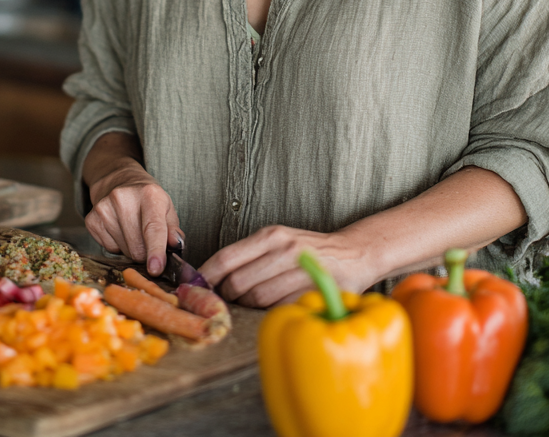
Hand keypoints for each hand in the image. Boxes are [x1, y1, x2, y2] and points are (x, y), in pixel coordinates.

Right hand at [83, 134, 182, 275]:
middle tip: (146, 239)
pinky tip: (119, 230)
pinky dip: (117, 246)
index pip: (153, 227)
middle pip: (137, 247)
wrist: (119, 181)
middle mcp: (123, 198)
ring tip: (132, 230)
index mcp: (149, 194)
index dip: (155, 250)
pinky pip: (108, 249)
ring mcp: (104, 208)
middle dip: (145, 252)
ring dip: (131, 249)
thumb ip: (173, 229)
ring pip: (123, 251)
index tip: (155, 269)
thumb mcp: (167, 208)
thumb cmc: (148, 199)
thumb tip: (176, 245)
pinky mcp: (91, 219)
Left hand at [198, 225, 378, 307]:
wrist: (353, 254)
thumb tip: (213, 277)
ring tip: (248, 305)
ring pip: (256, 298)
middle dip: (227, 297)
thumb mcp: (279, 241)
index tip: (195, 287)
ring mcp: (298, 270)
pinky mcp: (311, 289)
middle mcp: (283, 249)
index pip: (226, 258)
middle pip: (238, 283)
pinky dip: (268, 313)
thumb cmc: (310, 250)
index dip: (206, 277)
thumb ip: (249, 256)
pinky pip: (278, 308)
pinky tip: (270, 308)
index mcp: (270, 235)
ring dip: (247, 307)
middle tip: (225, 302)